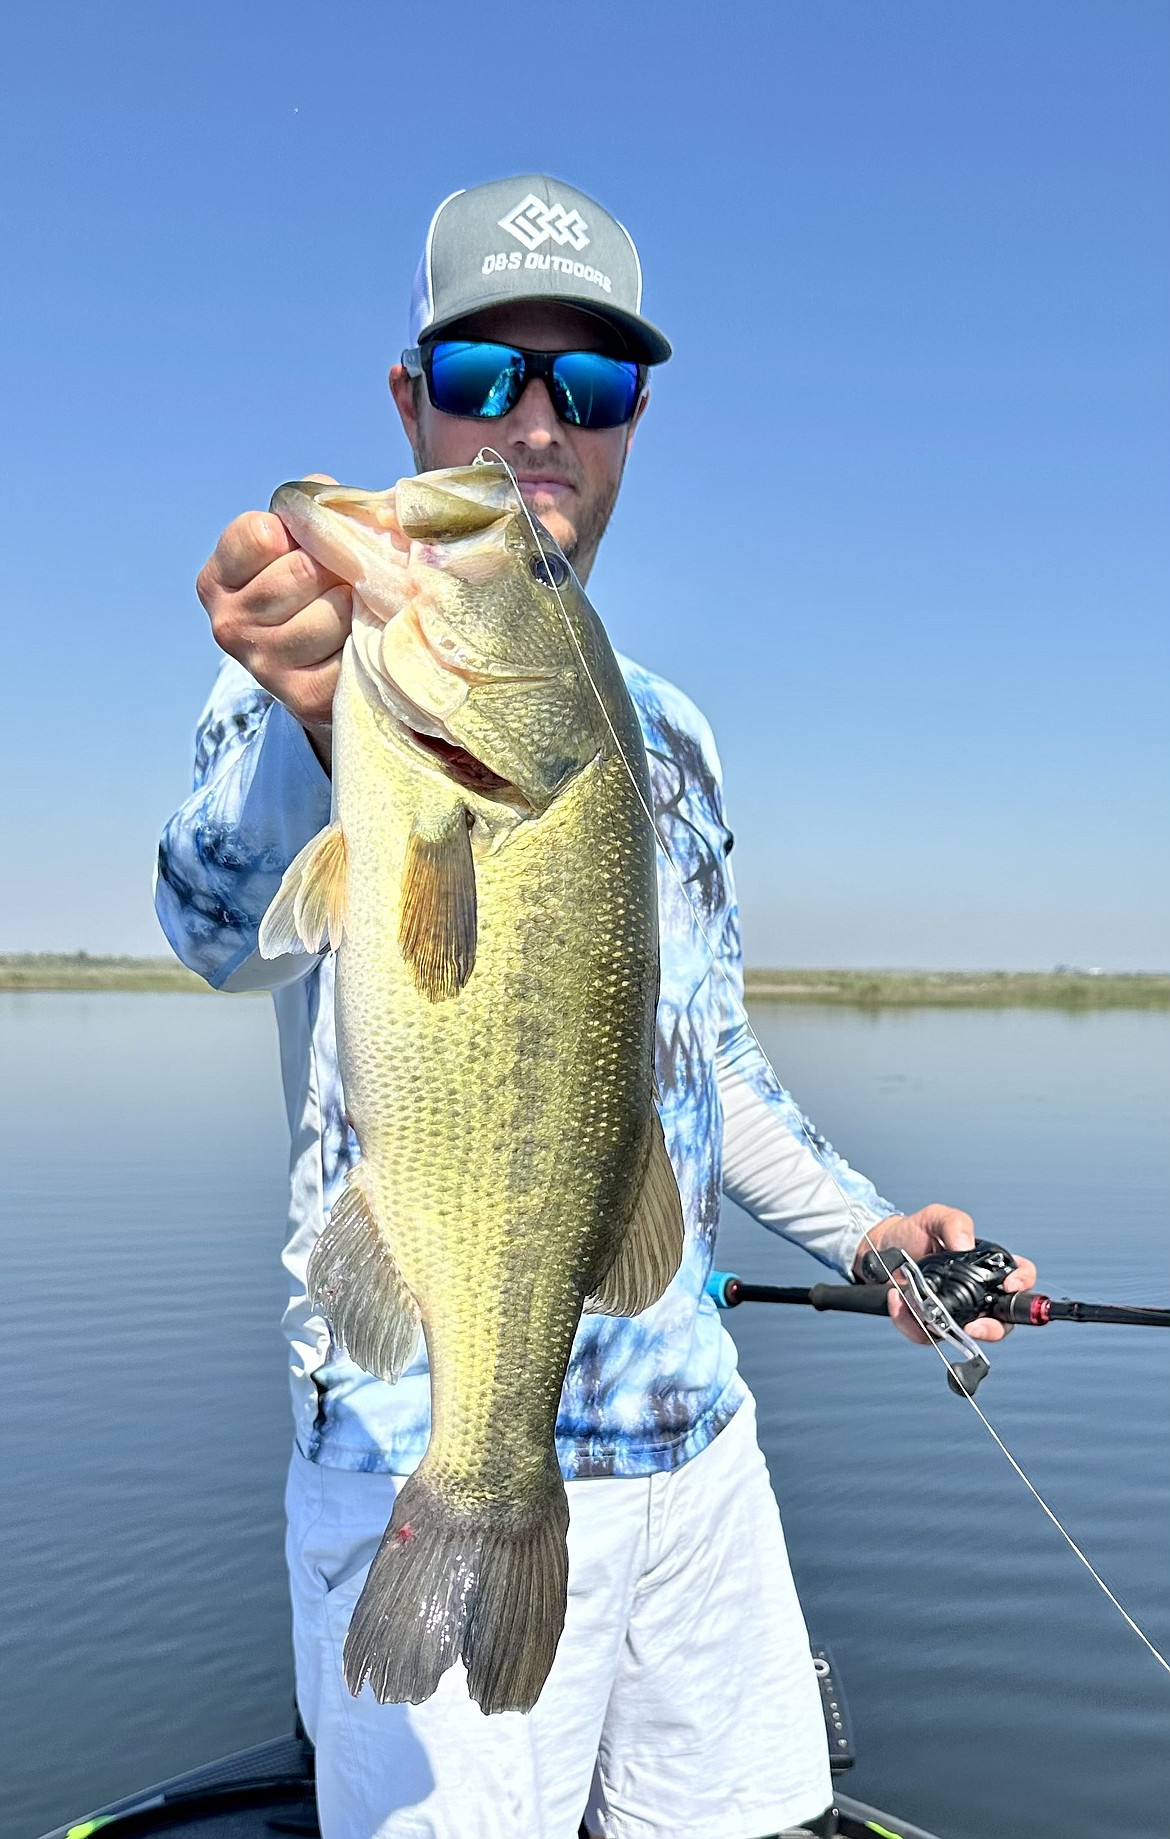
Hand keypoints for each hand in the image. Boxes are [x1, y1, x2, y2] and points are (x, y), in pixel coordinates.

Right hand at [196, 475, 349, 756]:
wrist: (317, 668)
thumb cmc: (309, 590)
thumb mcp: (297, 544)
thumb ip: (307, 509)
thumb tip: (324, 488)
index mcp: (218, 580)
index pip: (259, 534)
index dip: (299, 530)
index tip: (309, 542)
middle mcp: (229, 624)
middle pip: (302, 572)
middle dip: (337, 566)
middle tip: (347, 575)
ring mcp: (263, 664)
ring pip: (330, 613)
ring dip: (355, 604)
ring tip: (355, 605)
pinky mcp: (303, 696)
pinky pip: (350, 652)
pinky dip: (366, 638)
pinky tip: (361, 636)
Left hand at [854, 1205, 1037, 1344]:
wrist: (882, 1247)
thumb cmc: (916, 1233)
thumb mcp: (937, 1217)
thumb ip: (955, 1223)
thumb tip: (964, 1244)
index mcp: (988, 1269)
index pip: (1020, 1279)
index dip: (1023, 1284)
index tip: (1009, 1285)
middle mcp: (977, 1296)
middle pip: (1001, 1323)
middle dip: (992, 1330)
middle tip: (974, 1326)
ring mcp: (955, 1314)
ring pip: (962, 1337)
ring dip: (944, 1327)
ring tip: (922, 1307)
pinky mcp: (929, 1326)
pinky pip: (926, 1335)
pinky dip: (910, 1322)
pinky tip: (899, 1300)